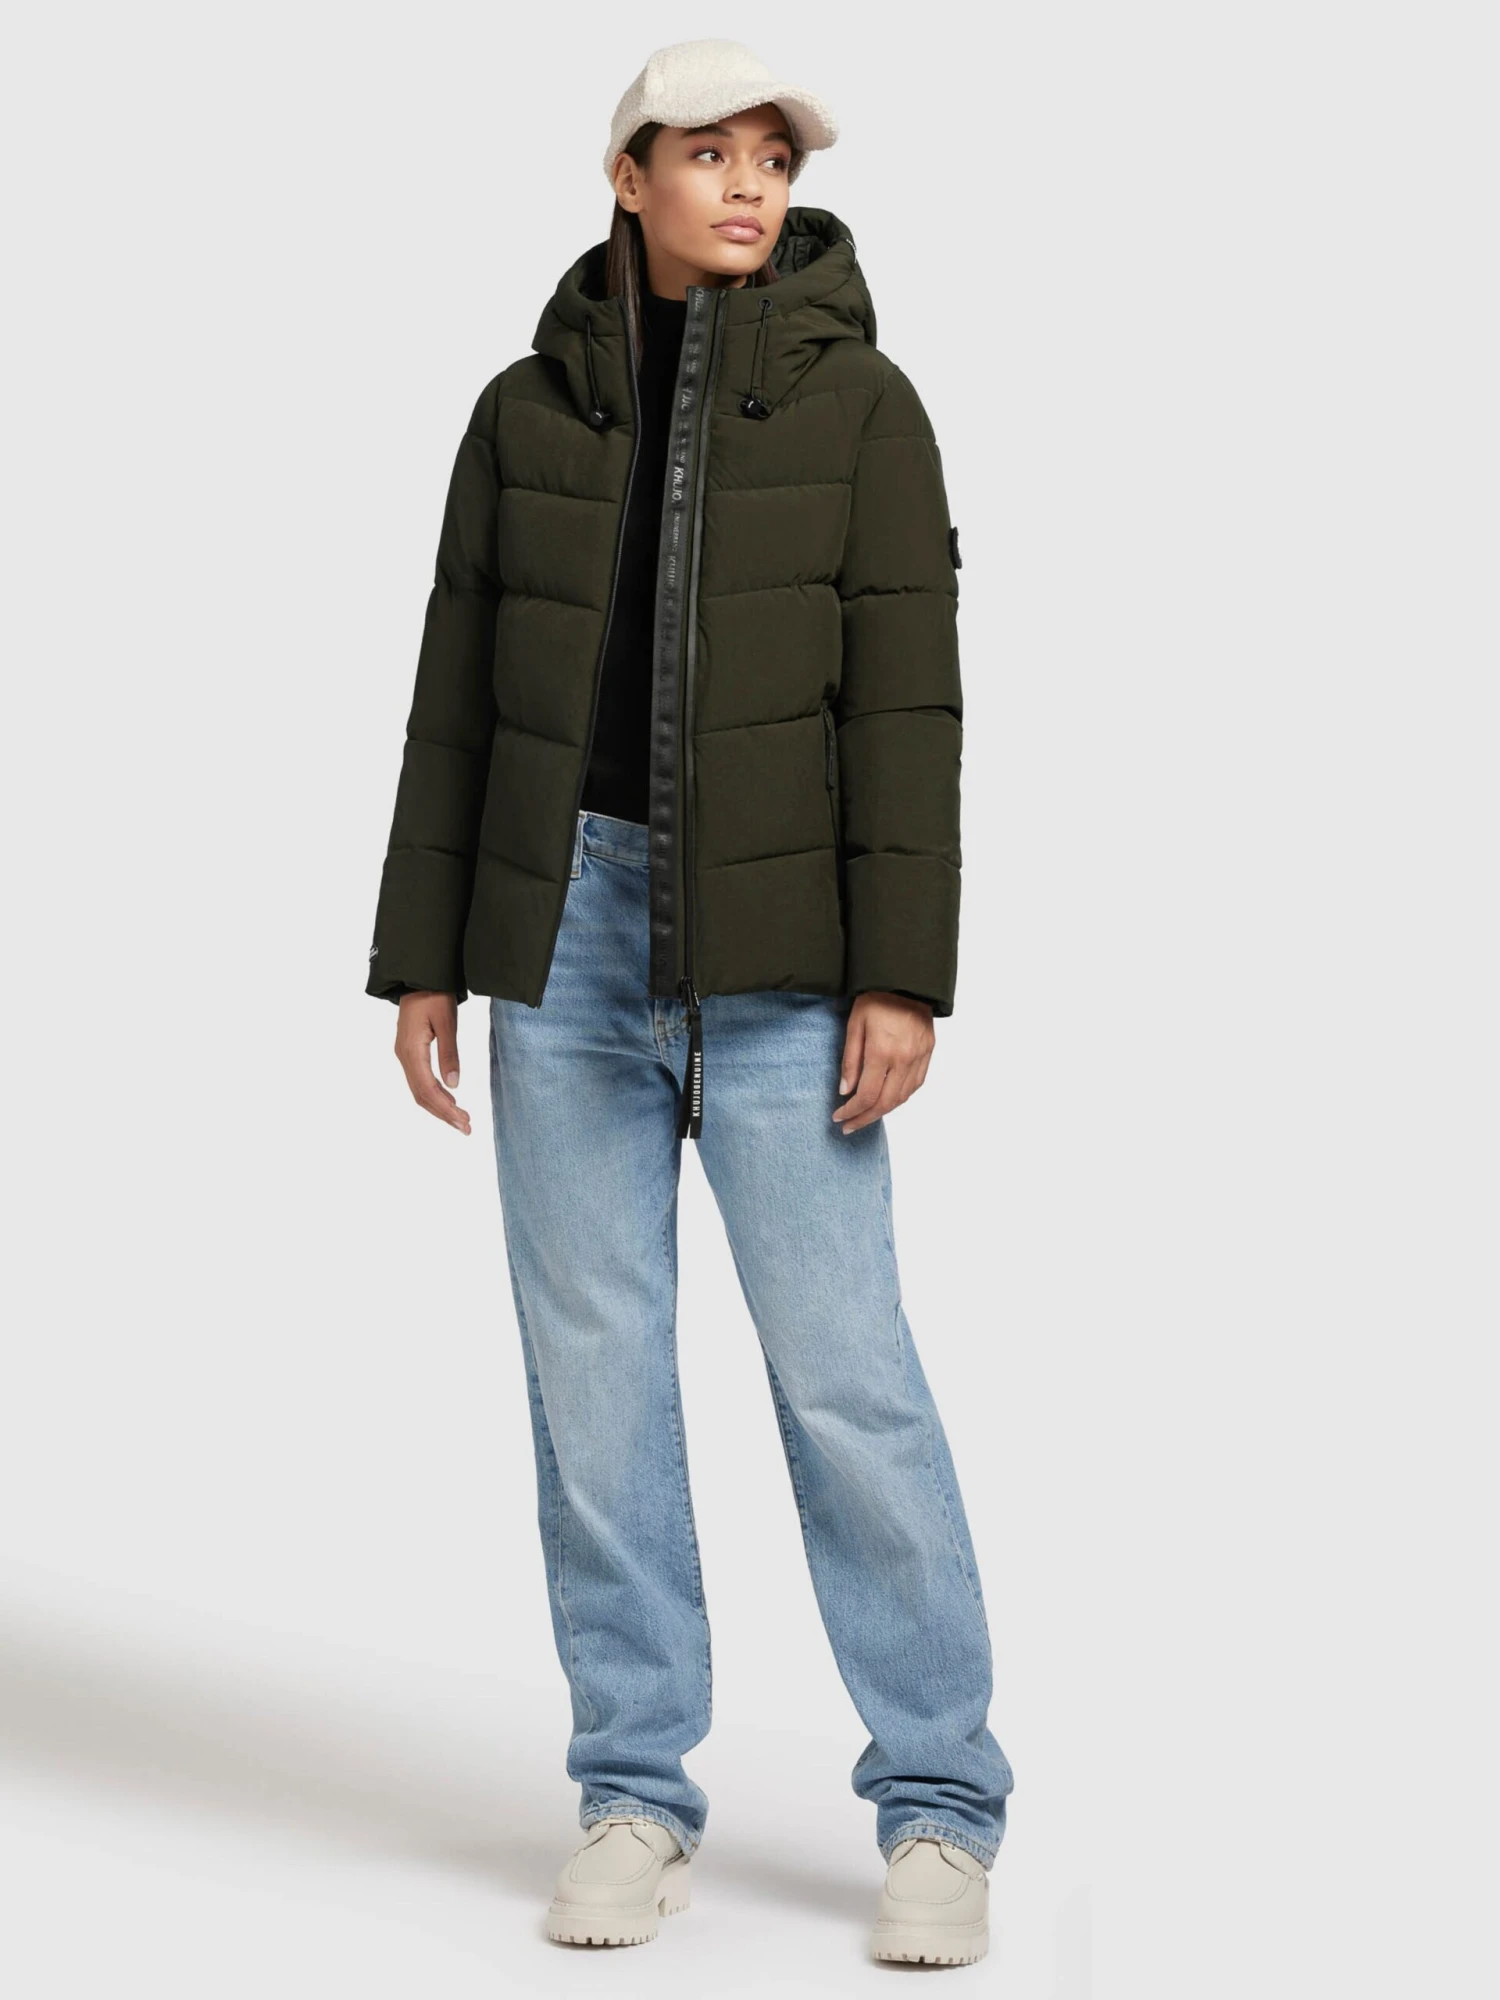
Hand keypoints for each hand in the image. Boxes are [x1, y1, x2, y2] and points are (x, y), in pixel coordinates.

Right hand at [394, 991, 470, 1133]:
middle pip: (422, 1095)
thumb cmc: (434, 995)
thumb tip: (454, 1084)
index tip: (464, 1121)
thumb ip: (449, 1053)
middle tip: (466, 1128)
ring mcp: (405, 1055)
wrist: (419, 977)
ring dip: (439, 1107)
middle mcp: (404, 1056)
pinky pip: (419, 1081)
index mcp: (411, 1050)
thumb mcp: (446, 1021)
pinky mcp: (410, 1053)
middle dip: (444, 1114)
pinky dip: (434, 1095)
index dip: (445, 1108)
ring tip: (460, 1120)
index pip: (428, 1088)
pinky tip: (449, 1101)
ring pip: (420, 1090)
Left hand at [833, 991, 934, 1133]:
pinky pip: (916, 1084)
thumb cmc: (876, 998)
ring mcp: (919, 1056)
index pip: (867, 1095)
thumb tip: (845, 1091)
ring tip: (866, 1116)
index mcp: (882, 1051)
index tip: (838, 1117)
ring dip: (883, 1111)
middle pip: (886, 1103)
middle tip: (850, 1127)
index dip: (851, 1111)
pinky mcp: (928, 1052)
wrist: (907, 979)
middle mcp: (904, 1058)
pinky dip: (901, 1097)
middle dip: (865, 1118)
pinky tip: (888, 1100)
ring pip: (903, 1097)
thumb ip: (850, 1060)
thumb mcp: (854, 1025)